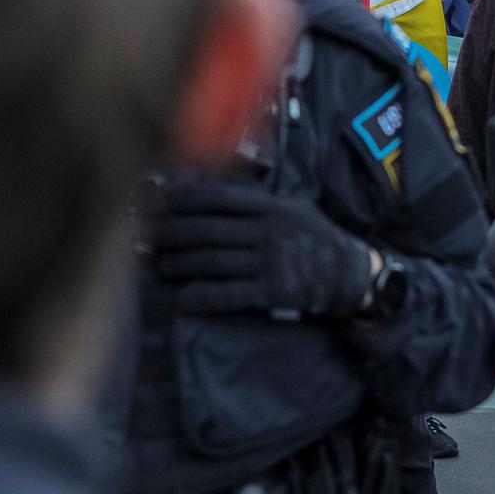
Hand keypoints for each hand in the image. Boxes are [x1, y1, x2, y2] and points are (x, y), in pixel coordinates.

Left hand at [151, 181, 375, 317]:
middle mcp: (268, 231)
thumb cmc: (315, 237)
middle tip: (146, 236)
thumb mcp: (293, 208)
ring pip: (213, 262)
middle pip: (208, 231)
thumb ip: (258, 202)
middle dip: (171, 234)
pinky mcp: (272, 292)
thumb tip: (213, 195)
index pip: (219, 199)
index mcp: (271, 206)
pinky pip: (229, 294)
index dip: (185, 200)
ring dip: (179, 264)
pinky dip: (202, 296)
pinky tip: (182, 298)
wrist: (348, 273)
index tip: (159, 202)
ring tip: (157, 265)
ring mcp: (270, 262)